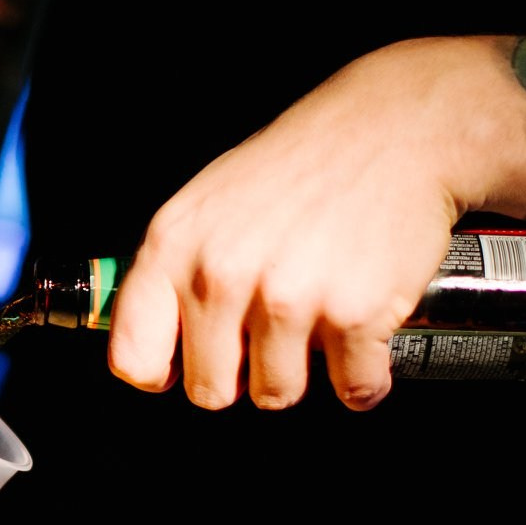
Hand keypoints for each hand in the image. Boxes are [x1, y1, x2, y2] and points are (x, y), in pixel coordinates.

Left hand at [107, 36, 525, 410]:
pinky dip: (365, 376)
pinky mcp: (354, 315)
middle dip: (241, 375)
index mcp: (172, 246)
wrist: (393, 129)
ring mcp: (287, 298)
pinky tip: (363, 335)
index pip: (132, 358)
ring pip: (277, 395)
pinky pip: (353, 391)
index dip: (161, 372)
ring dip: (303, 371)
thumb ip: (172, 271)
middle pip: (210, 392)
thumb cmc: (298, 167)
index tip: (182, 366)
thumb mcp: (205, 202)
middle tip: (267, 335)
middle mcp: (221, 275)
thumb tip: (151, 344)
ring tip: (317, 317)